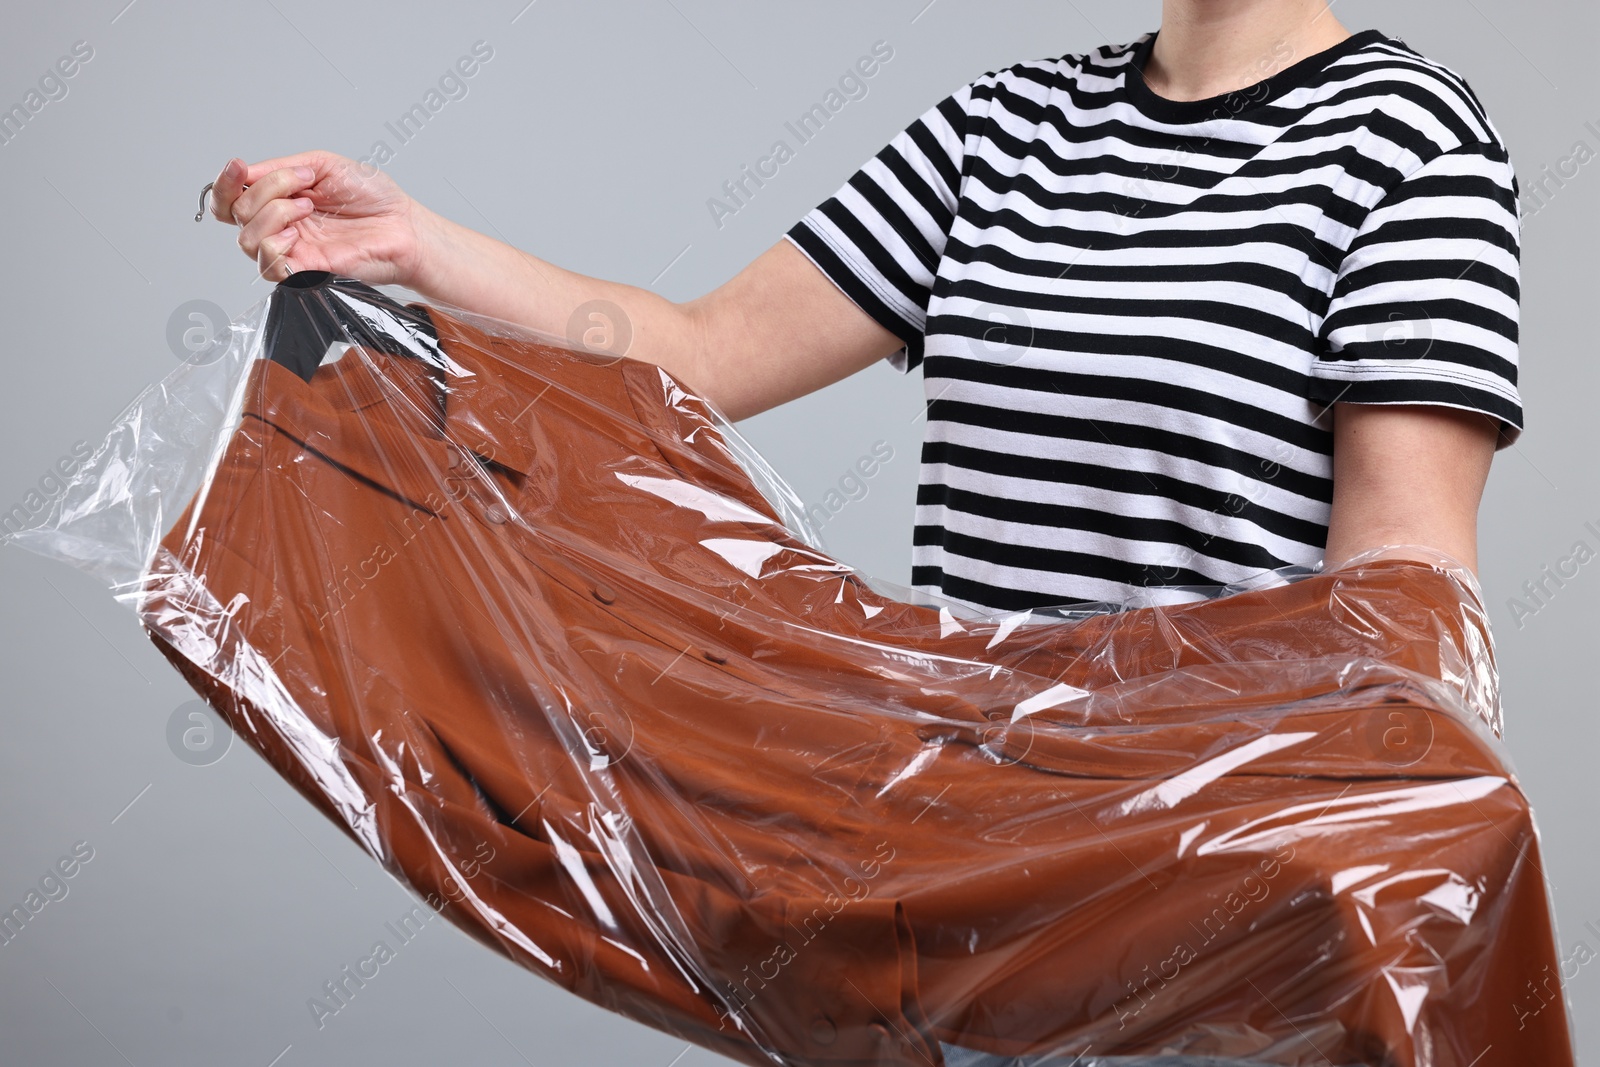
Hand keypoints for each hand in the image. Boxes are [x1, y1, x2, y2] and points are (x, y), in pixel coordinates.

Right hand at [207, 151, 426, 285]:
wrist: (403, 225)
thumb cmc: (372, 197)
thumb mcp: (322, 165)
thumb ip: (280, 168)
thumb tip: (243, 172)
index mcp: (279, 200)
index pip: (229, 199)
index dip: (224, 183)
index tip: (238, 166)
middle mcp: (279, 227)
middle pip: (236, 213)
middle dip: (267, 190)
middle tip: (305, 185)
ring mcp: (290, 251)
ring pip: (246, 238)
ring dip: (275, 213)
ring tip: (309, 208)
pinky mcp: (303, 272)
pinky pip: (268, 264)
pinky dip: (277, 242)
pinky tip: (302, 231)